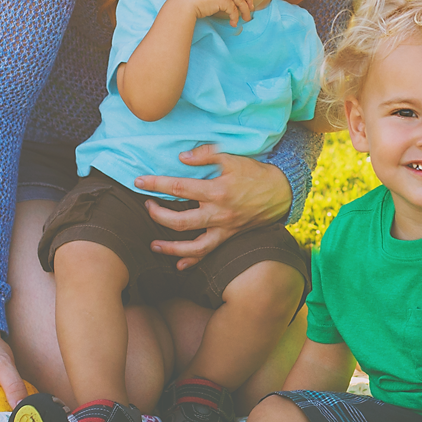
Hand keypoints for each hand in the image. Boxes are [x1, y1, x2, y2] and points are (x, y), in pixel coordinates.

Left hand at [140, 147, 291, 270]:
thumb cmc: (255, 173)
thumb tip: (182, 158)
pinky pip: (209, 253)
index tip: (139, 181)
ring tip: (154, 245)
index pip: (179, 188)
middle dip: (157, 215)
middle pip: (179, 221)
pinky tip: (180, 265)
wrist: (281, 192)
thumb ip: (206, 155)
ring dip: (170, 248)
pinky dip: (193, 262)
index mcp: (216, 191)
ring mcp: (224, 229)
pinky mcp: (229, 237)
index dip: (157, 184)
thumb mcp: (232, 157)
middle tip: (147, 206)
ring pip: (193, 246)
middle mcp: (218, 213)